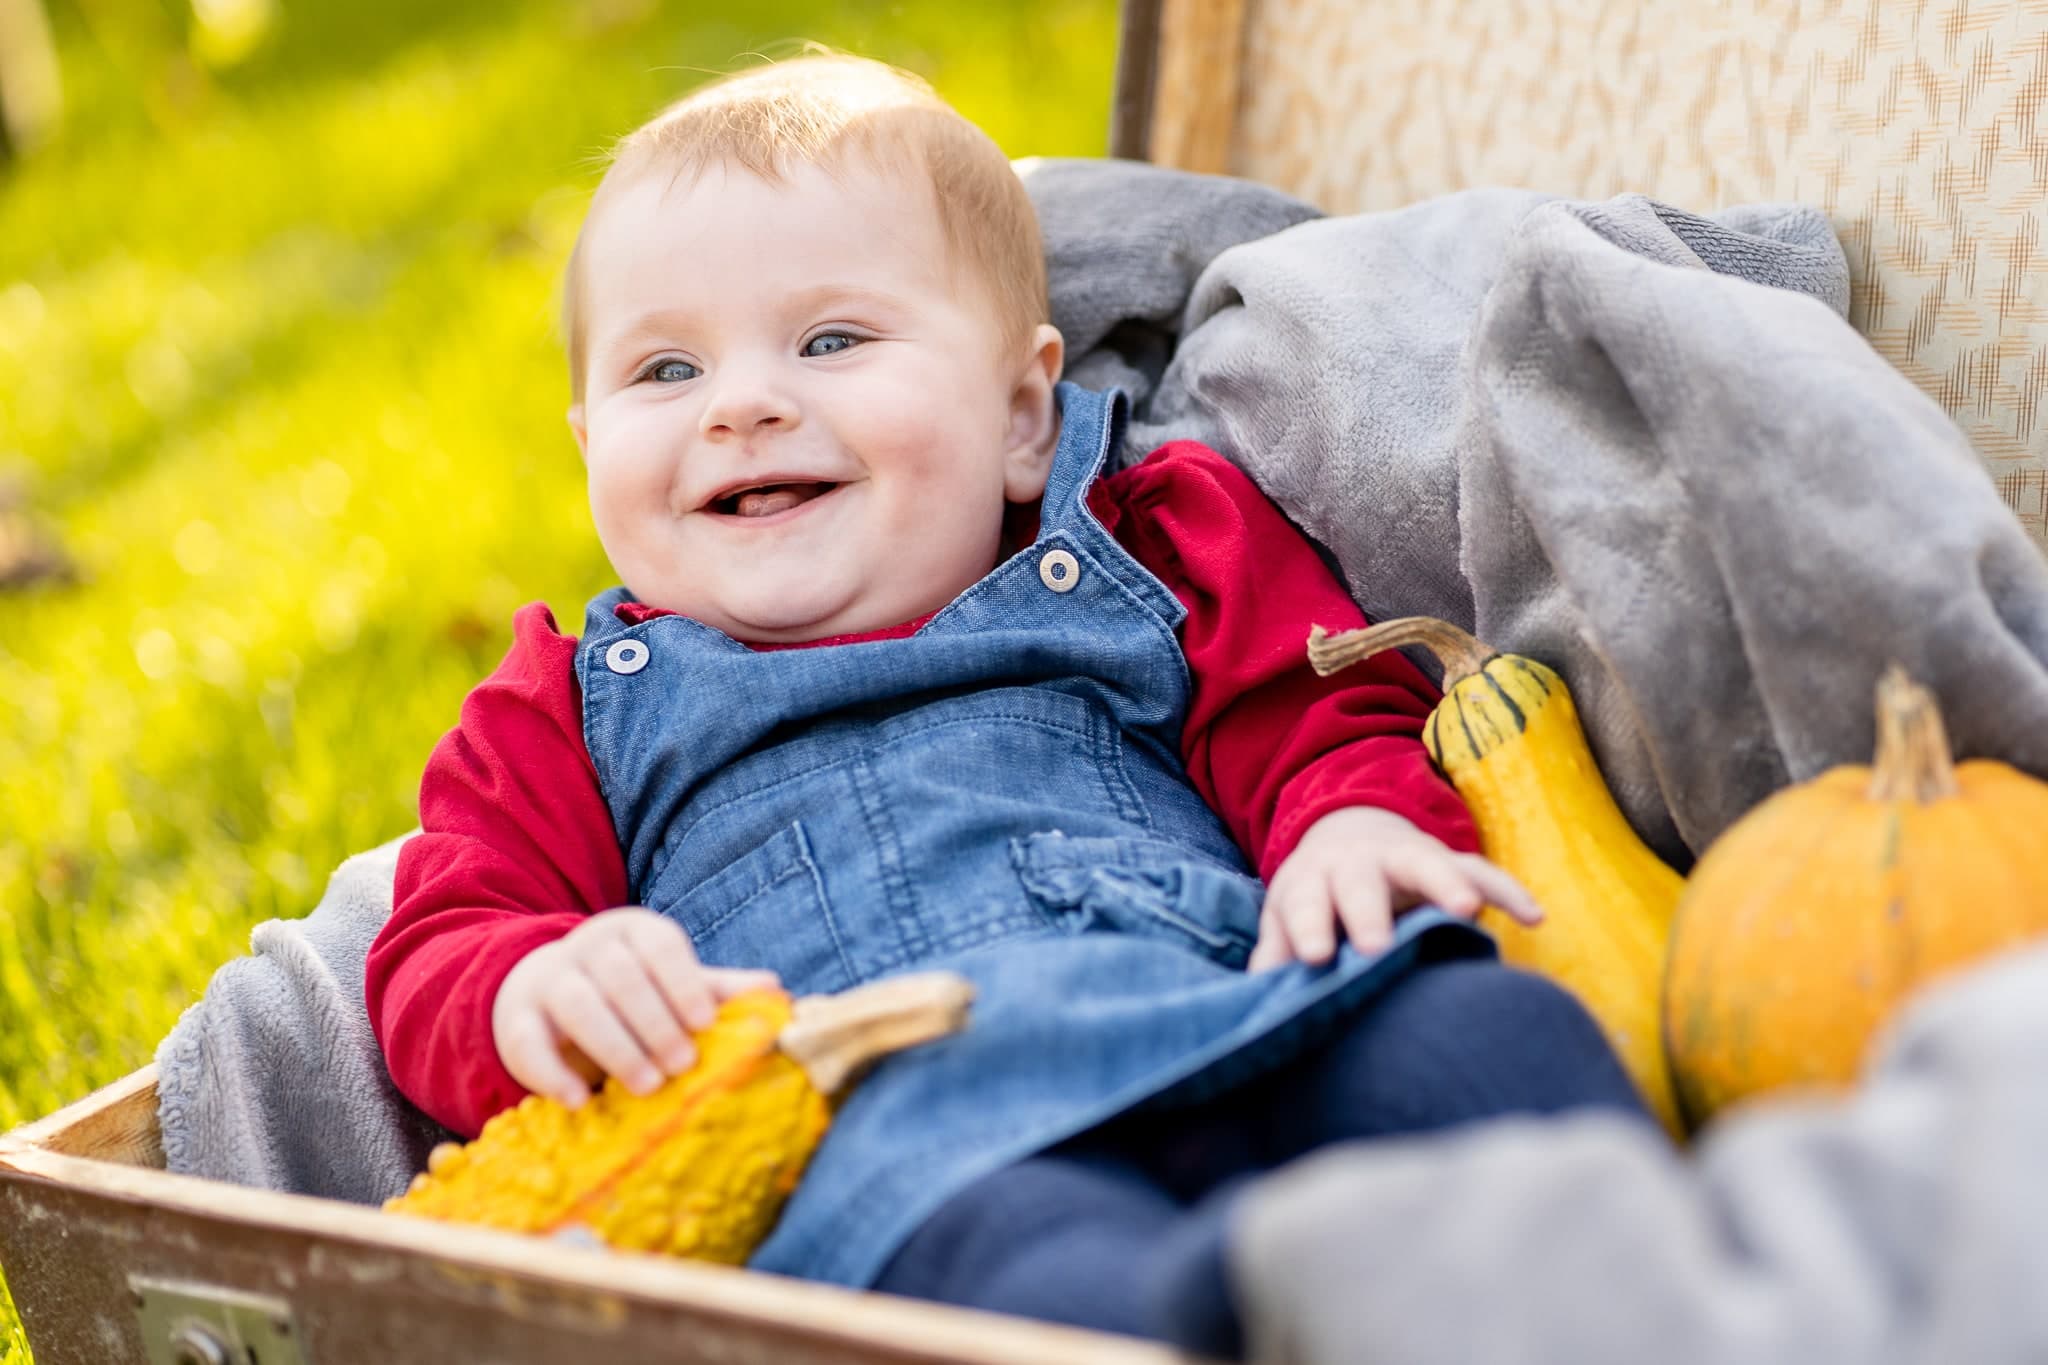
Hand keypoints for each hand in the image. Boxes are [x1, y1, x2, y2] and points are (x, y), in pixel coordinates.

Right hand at [492, 906, 778, 1107]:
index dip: (684, 983)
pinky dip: (553, 1073)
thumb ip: (718, 989)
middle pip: (620, 976)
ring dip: (615, 1046)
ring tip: (648, 1085)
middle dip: (655, 1022)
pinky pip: (528, 1041)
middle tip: (684, 1064)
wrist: (549, 993)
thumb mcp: (674, 984)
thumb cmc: (632, 991)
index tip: (706, 1024)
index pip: (660, 946)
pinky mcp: (515, 1019)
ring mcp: (548, 979)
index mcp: (633, 930)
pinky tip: (581, 1101)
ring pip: (576, 1004)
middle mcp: (588, 946)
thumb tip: (776, 991)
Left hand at [1248, 807, 1540, 970]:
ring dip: (1445, 885)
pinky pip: (1481, 871)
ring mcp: (1407, 859)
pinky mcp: (1448, 861)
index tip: (1312, 955)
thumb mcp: (1286, 919)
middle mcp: (1358, 864)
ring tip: (1464, 911)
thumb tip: (1257, 1001)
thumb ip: (1275, 956)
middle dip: (1368, 911)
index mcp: (1312, 881)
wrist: (1347, 835)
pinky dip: (1506, 890)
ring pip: (1427, 865)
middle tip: (1375, 947)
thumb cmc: (1315, 898)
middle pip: (1361, 883)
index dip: (1309, 927)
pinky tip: (1534, 917)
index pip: (1306, 903)